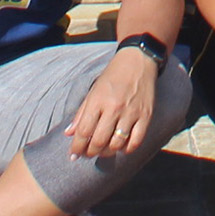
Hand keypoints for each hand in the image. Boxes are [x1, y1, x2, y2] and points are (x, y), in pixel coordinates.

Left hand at [70, 46, 162, 160]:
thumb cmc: (112, 76)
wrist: (138, 61)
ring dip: (107, 152)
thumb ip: (81, 113)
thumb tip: (69, 133)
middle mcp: (114, 107)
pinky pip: (135, 141)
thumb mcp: (93, 91)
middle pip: (99, 141)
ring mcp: (131, 113)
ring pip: (116, 144)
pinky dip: (126, 149)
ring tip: (103, 151)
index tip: (74, 154)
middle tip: (88, 154)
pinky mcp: (146, 116)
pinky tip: (121, 147)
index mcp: (98, 100)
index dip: (77, 147)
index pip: (84, 131)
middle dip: (90, 152)